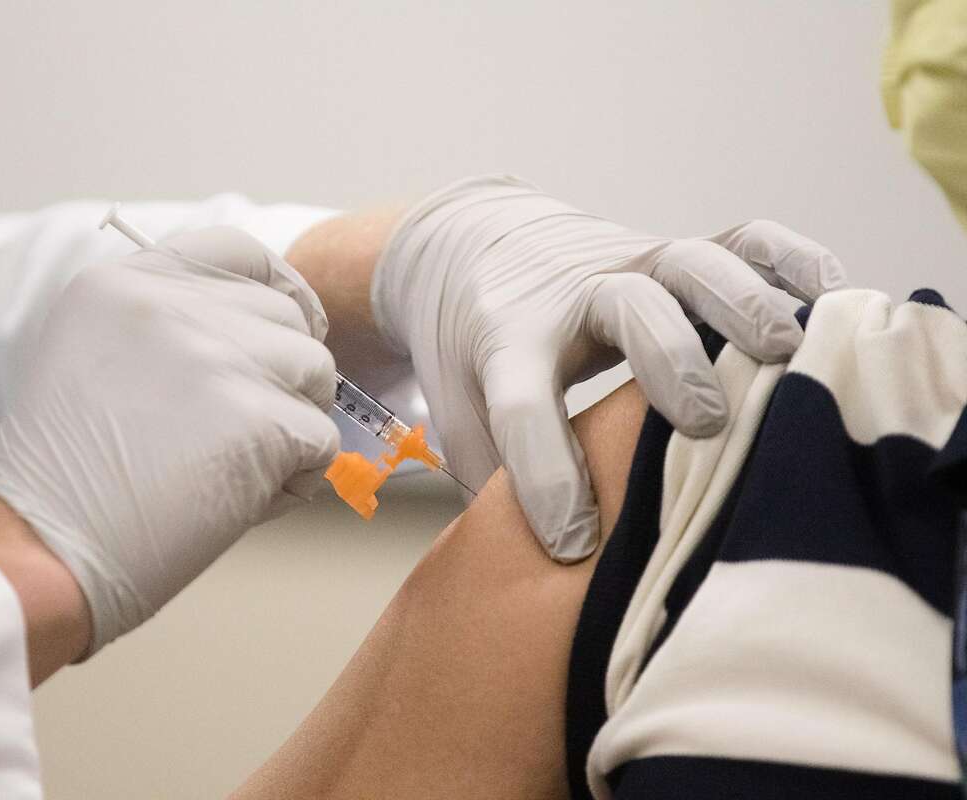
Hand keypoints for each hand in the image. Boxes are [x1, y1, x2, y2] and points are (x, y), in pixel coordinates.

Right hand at [0, 228, 339, 654]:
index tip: (278, 338)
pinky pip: (322, 439)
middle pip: (288, 317)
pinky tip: (238, 503)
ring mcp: (217, 356)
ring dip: (293, 425)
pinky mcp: (257, 418)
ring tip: (232, 470)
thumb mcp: (95, 359)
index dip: (276, 293)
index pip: (238, 252)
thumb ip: (171, 326)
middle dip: (281, 376)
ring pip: (317, 372)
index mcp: (124, 282)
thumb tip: (274, 329)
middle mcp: (171, 303)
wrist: (38, 554)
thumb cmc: (69, 480)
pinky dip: (297, 479)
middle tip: (234, 435)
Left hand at [373, 175, 845, 561]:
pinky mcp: (671, 251)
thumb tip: (535, 575)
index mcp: (506, 344)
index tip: (572, 540)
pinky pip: (740, 238)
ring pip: (692, 263)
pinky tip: (829, 292)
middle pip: (625, 310)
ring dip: (743, 305)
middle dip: (667, 361)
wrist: (471, 251)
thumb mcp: (460, 420)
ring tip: (792, 354)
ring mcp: (629, 262)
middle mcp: (573, 296)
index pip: (522, 403)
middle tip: (705, 422)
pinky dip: (788, 258)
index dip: (545, 472)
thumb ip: (492, 481)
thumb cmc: (472, 357)